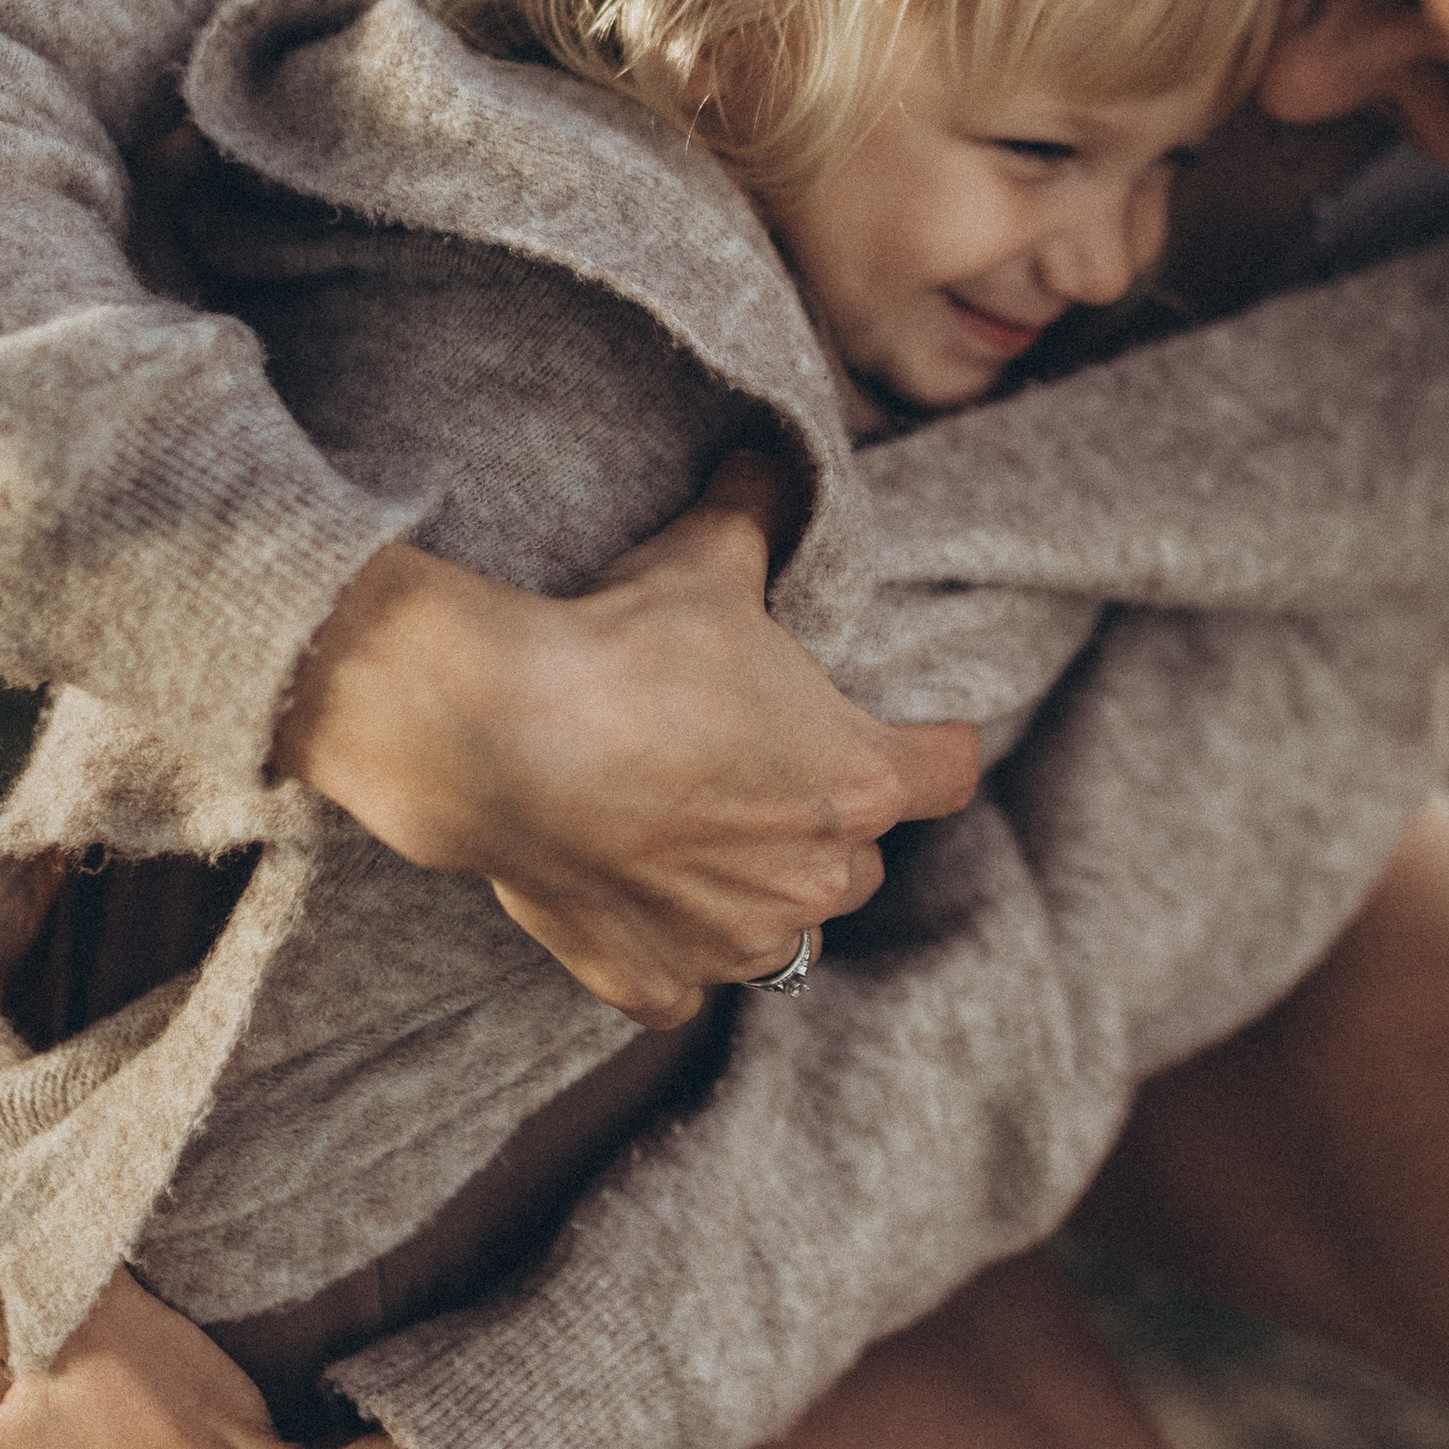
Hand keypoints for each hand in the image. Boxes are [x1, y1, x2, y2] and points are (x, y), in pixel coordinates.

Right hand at [274, 450, 980, 1026]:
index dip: (928, 743)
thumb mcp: (709, 558)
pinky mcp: (655, 981)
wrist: (499, 735)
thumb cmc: (626, 647)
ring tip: (689, 832)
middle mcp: (815, 878)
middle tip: (760, 771)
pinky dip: (667, 951)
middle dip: (825, 822)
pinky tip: (630, 897)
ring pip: (781, 930)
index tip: (906, 730)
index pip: (948, 770)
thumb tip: (767, 464)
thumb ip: (759, 514)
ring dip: (753, 891)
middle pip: (861, 860)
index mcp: (861, 779)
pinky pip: (685, 983)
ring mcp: (735, 941)